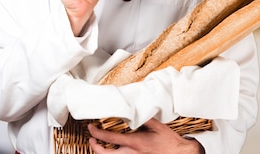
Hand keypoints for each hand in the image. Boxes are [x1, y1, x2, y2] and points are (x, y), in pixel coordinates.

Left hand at [88, 119, 203, 153]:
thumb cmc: (168, 140)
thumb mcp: (156, 125)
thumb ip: (142, 118)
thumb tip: (131, 110)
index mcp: (134, 142)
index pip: (109, 139)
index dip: (97, 134)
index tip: (91, 128)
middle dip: (95, 148)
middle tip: (91, 140)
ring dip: (103, 153)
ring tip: (98, 146)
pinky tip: (113, 150)